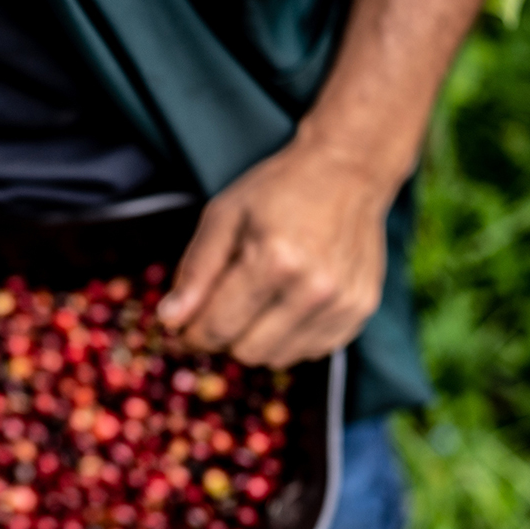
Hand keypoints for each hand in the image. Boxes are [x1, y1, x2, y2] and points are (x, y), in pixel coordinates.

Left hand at [157, 137, 394, 367]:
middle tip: (222, 305)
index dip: (191, 333)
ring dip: (257, 339)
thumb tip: (170, 319)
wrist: (348, 170)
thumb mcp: (223, 216)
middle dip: (225, 334)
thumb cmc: (279, 189)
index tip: (183, 325)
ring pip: (277, 358)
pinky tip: (288, 303)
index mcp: (275, 260)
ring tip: (259, 299)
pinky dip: (289, 337)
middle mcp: (314, 288)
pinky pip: (309, 352)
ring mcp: (342, 304)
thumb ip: (195, 271)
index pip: (217, 328)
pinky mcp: (360, 312)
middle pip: (246, 351)